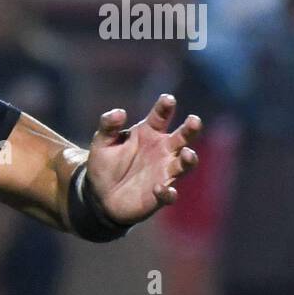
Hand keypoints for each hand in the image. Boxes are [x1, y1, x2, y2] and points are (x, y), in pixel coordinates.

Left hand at [85, 94, 200, 225]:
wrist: (99, 195)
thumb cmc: (104, 164)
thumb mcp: (101, 142)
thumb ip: (108, 126)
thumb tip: (119, 112)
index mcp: (149, 133)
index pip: (161, 116)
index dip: (165, 107)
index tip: (168, 99)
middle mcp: (162, 150)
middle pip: (183, 137)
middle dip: (190, 129)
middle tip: (194, 120)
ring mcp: (164, 172)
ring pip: (184, 164)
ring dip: (188, 159)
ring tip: (187, 154)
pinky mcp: (159, 195)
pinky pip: (168, 194)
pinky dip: (167, 192)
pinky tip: (159, 189)